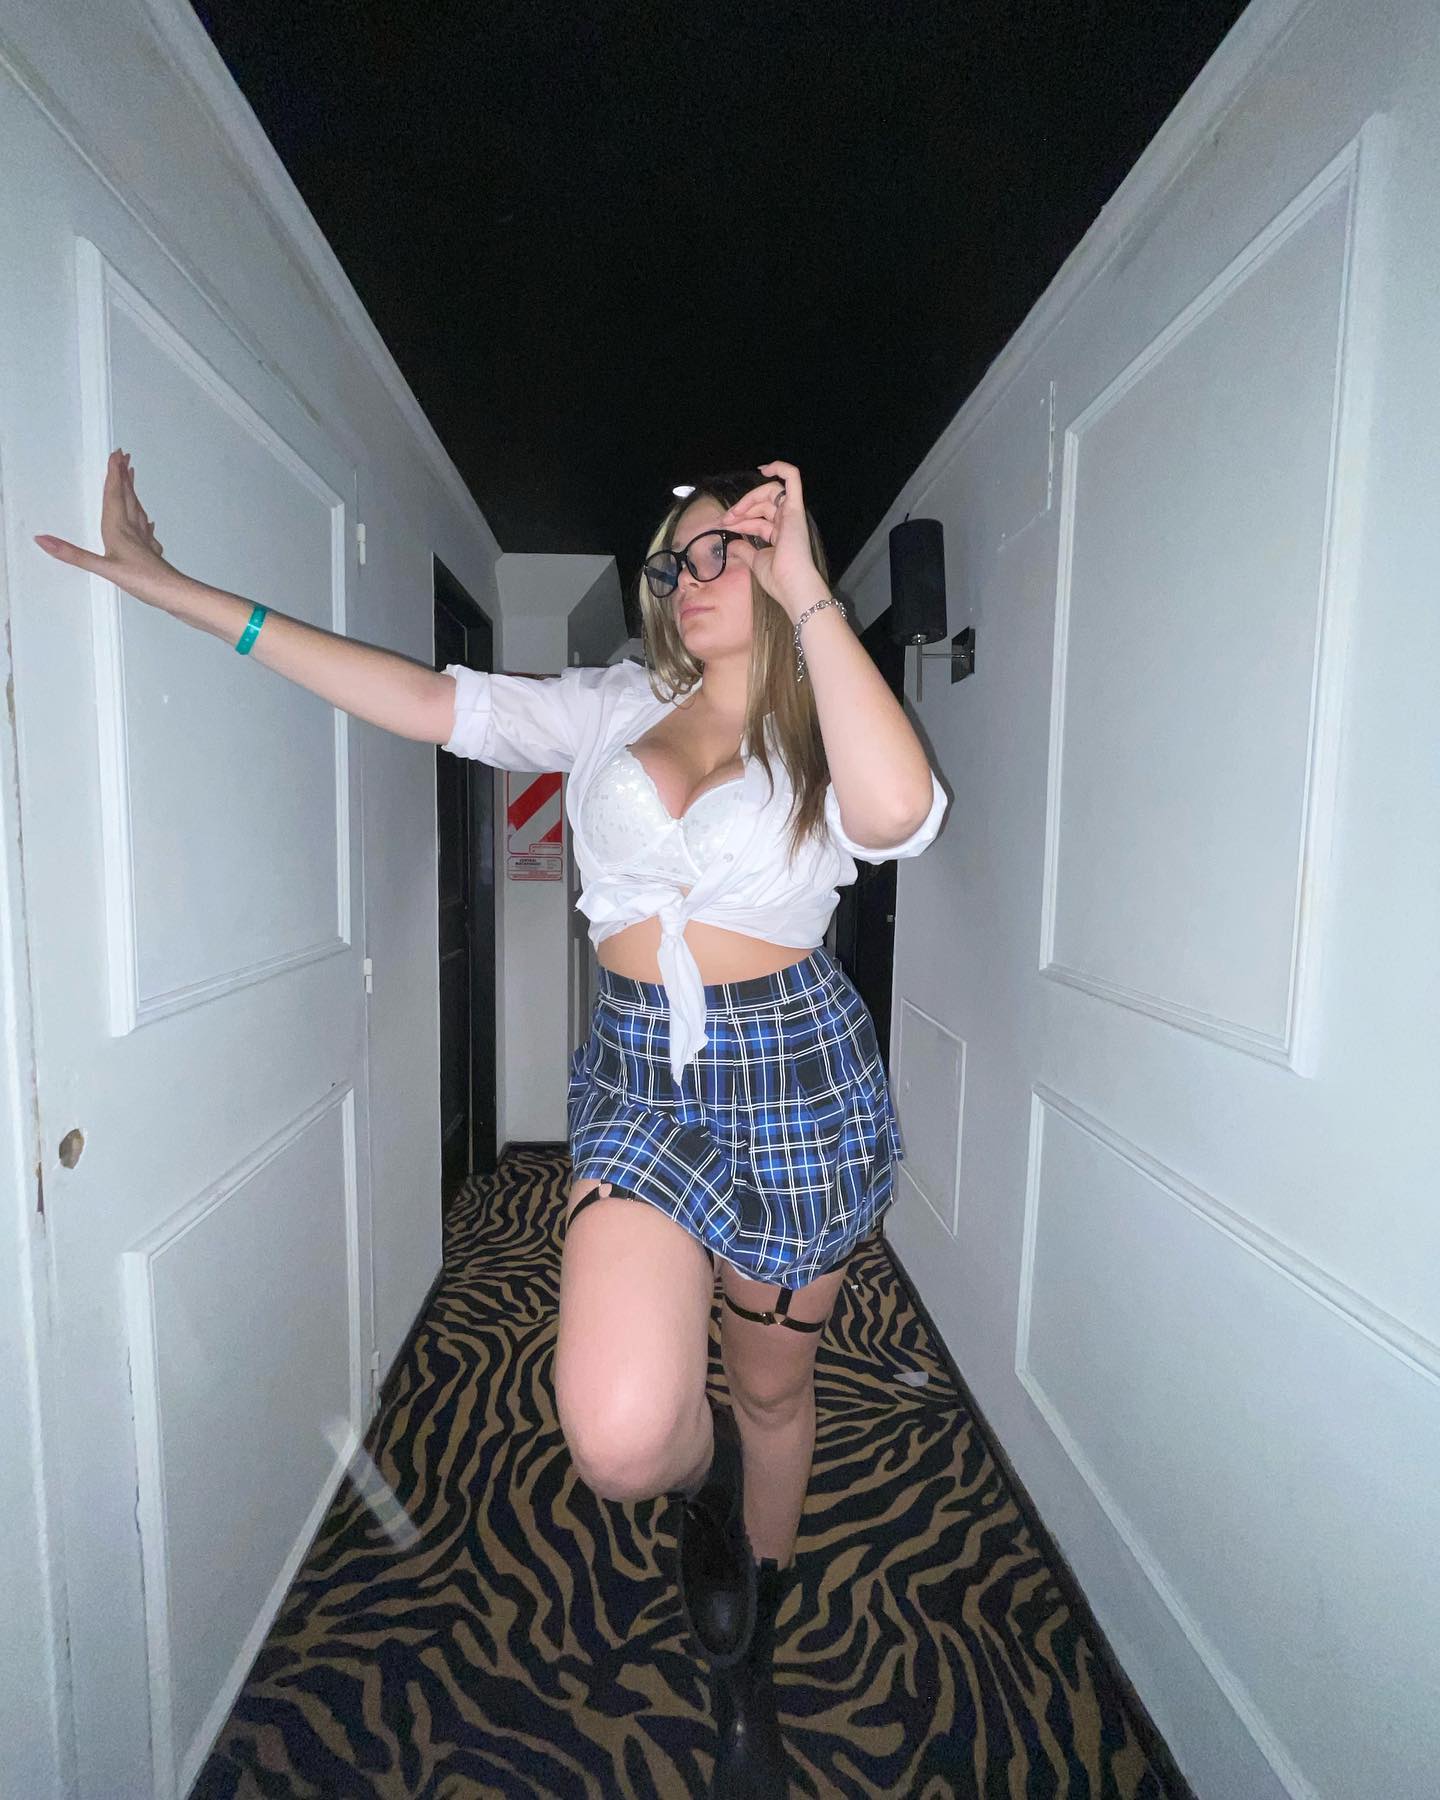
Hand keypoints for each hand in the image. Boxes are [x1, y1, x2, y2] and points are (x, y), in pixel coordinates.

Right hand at [34, 450, 184, 609]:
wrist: (174, 594)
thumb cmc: (144, 581)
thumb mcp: (104, 569)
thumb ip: (73, 555)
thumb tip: (44, 540)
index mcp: (119, 530)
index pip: (115, 496)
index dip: (113, 475)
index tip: (114, 455)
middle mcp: (132, 531)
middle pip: (127, 497)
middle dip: (123, 476)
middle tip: (124, 456)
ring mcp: (144, 541)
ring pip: (137, 510)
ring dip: (132, 492)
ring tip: (131, 478)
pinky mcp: (151, 553)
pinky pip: (145, 529)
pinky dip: (142, 519)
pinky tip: (146, 522)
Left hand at [717, 459, 829, 620]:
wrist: (792, 585)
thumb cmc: (778, 579)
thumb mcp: (755, 561)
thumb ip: (744, 550)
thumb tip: (731, 544)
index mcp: (781, 535)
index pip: (758, 521)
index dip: (740, 520)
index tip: (724, 526)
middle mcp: (788, 522)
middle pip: (762, 505)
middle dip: (741, 509)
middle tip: (725, 520)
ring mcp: (792, 514)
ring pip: (770, 493)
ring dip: (748, 500)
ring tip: (733, 513)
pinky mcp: (795, 509)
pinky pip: (793, 479)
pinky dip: (781, 468)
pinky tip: (765, 468)